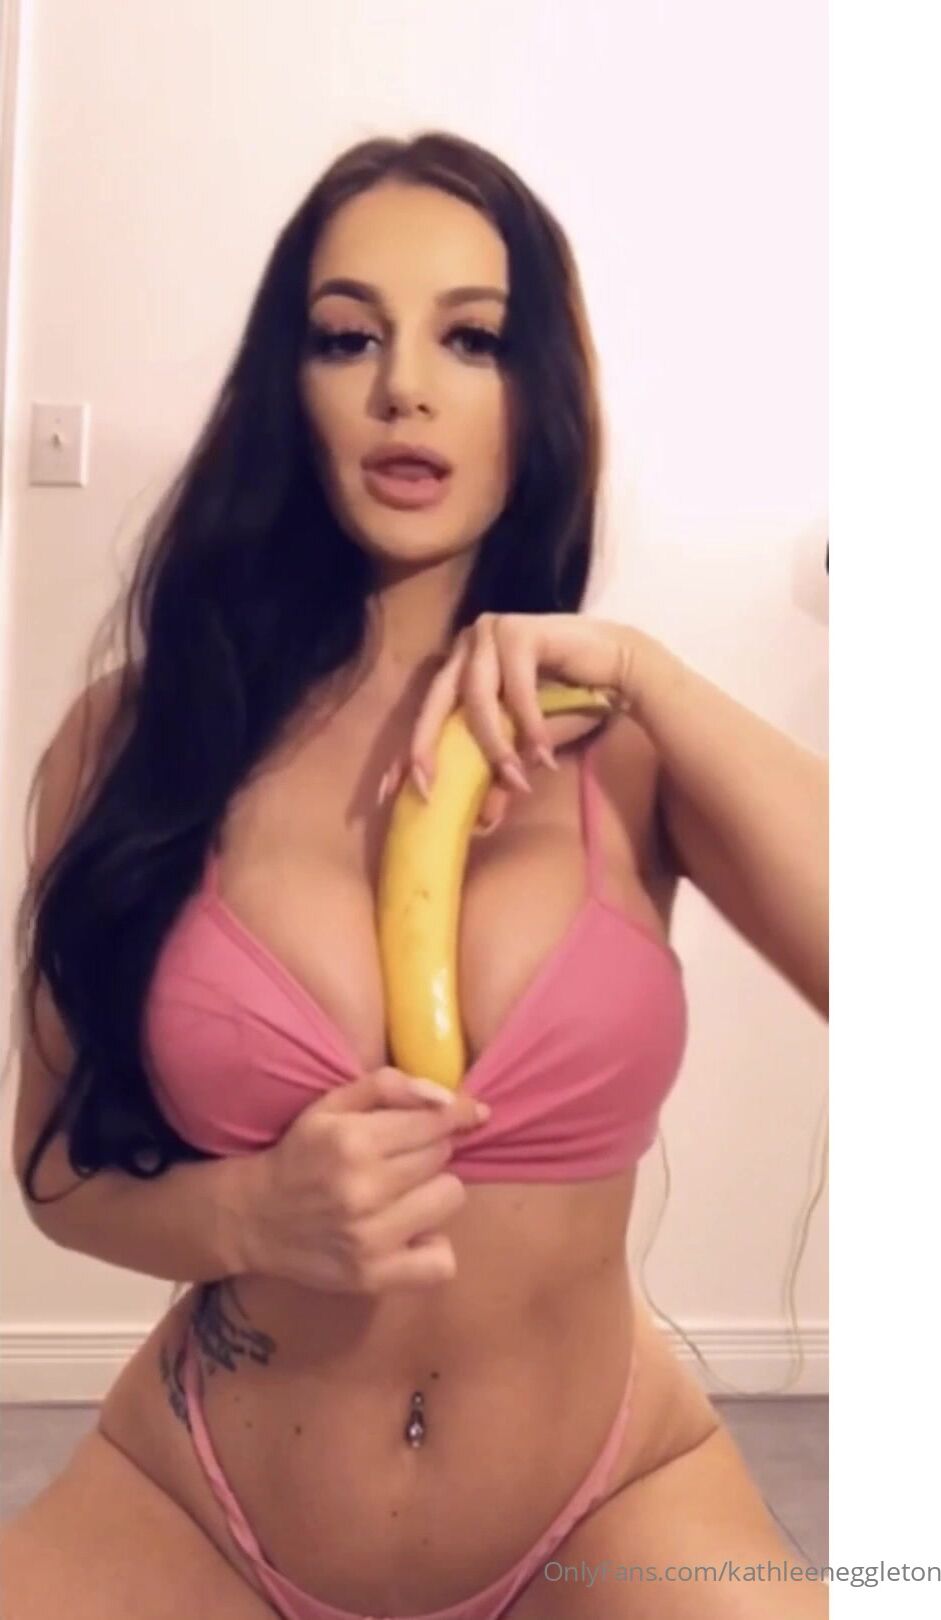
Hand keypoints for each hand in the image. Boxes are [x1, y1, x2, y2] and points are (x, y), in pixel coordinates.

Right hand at [235, 1067, 486, 1292]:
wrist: (254, 1218)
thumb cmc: (301, 1154)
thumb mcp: (331, 1105)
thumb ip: (389, 1086)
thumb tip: (447, 1098)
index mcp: (353, 1141)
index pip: (436, 1123)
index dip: (454, 1116)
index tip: (465, 1115)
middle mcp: (363, 1189)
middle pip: (444, 1158)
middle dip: (430, 1152)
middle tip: (401, 1159)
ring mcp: (370, 1238)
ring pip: (450, 1199)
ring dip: (433, 1193)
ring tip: (404, 1195)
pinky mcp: (373, 1277)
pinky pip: (442, 1261)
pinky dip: (433, 1247)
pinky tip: (409, 1234)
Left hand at [378, 613, 642, 830]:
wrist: (620, 665)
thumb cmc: (570, 701)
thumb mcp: (525, 745)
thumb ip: (500, 772)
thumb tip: (482, 821)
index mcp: (458, 668)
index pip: (425, 713)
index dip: (408, 752)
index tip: (389, 791)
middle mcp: (466, 647)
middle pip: (436, 703)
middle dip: (426, 749)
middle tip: (427, 790)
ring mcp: (490, 634)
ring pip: (477, 701)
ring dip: (496, 748)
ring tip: (518, 781)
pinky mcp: (520, 631)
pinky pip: (517, 691)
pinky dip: (530, 728)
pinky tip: (544, 755)